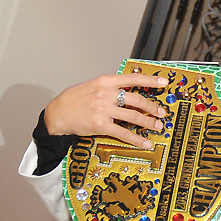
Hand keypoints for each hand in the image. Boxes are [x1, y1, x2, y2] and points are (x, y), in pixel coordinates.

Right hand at [44, 73, 168, 147]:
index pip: (132, 78)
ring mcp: (103, 109)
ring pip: (133, 116)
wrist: (56, 114)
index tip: (164, 82)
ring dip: (148, 122)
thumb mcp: (92, 85)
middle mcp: (106, 94)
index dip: (150, 80)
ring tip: (157, 126)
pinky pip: (123, 133)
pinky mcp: (100, 125)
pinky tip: (145, 142)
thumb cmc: (73, 99)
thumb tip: (129, 89)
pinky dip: (137, 139)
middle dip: (152, 107)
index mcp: (105, 81)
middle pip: (137, 99)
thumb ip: (110, 86)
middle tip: (162, 112)